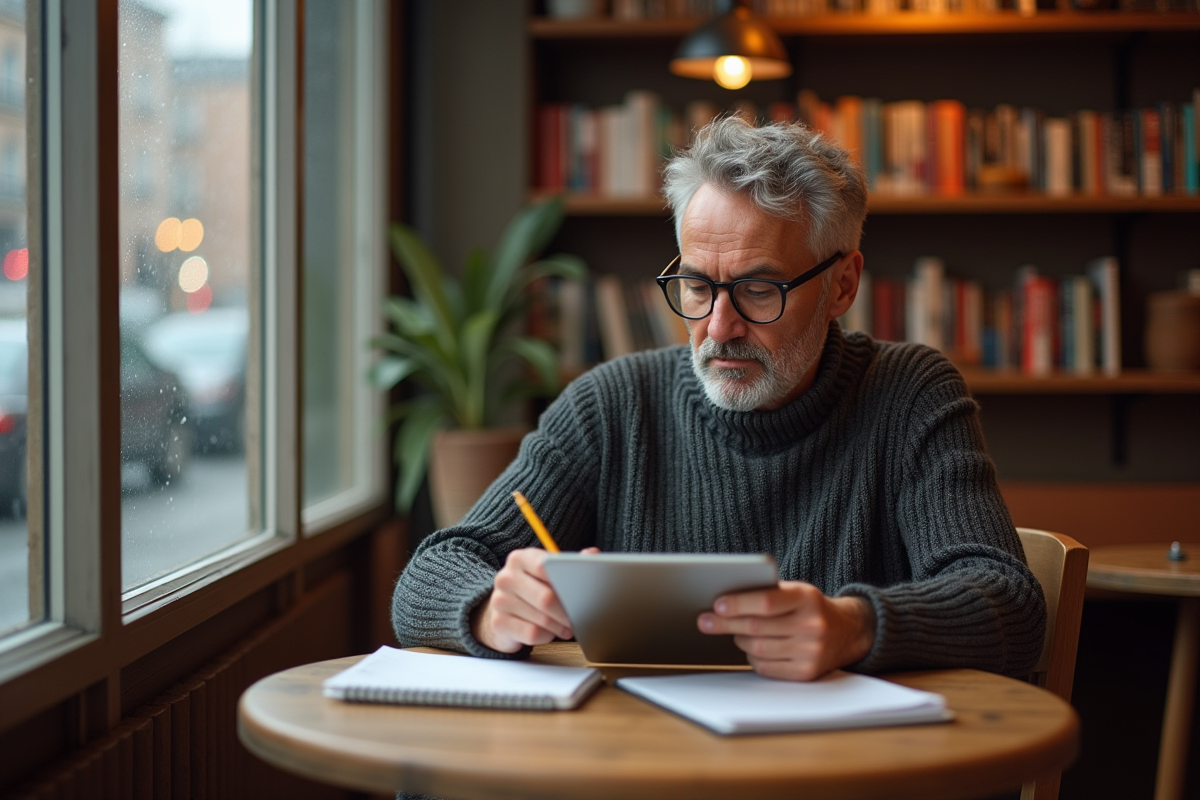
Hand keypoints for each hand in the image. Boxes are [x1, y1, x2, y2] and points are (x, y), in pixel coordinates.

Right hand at [470, 547, 599, 652]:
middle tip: (578, 618)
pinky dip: (546, 636)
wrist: (504, 612)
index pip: (546, 567)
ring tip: (564, 626)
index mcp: (520, 558)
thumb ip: (570, 563)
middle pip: (546, 598)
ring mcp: (499, 600)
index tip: (580, 593)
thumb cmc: (533, 589)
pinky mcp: (498, 623)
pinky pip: (532, 634)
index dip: (566, 582)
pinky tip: (547, 632)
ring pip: (542, 619)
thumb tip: (593, 554)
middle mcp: (506, 577)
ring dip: (559, 626)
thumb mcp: (549, 573)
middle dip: (567, 612)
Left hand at [697, 581, 875, 680]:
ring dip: (740, 640)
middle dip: (726, 624)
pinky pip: (766, 668)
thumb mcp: (796, 591)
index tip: (717, 605)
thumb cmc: (810, 608)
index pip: (766, 602)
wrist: (847, 631)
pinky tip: (752, 648)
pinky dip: (753, 658)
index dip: (738, 604)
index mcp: (807, 598)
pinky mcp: (806, 674)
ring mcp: (811, 652)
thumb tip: (723, 603)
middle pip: (757, 627)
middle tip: (705, 621)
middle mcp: (812, 626)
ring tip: (734, 632)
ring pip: (758, 649)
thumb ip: (767, 593)